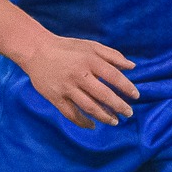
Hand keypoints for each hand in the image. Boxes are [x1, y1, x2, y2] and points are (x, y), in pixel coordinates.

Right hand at [18, 34, 139, 128]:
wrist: (36, 50)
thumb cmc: (67, 48)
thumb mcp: (90, 46)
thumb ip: (112, 55)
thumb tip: (132, 66)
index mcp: (89, 60)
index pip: (113, 76)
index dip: (126, 87)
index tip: (135, 96)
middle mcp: (79, 75)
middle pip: (103, 95)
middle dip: (119, 106)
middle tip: (129, 113)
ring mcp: (67, 88)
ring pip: (89, 107)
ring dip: (104, 116)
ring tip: (115, 121)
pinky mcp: (56, 98)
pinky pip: (71, 114)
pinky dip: (82, 122)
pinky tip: (92, 125)